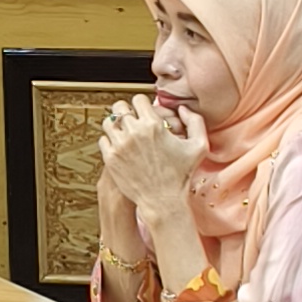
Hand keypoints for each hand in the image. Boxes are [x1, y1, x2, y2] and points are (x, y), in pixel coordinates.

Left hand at [97, 93, 204, 210]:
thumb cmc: (181, 175)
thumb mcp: (199, 146)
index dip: (142, 104)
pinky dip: (110, 141)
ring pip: (108, 122)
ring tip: (124, 132)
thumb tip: (182, 108)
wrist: (163, 201)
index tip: (144, 112)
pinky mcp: (110, 159)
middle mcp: (134, 133)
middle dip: (126, 111)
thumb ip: (195, 121)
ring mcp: (120, 146)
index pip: (138, 99)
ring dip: (116, 125)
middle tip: (131, 120)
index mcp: (153, 125)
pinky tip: (120, 147)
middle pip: (120, 107)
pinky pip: (103, 140)